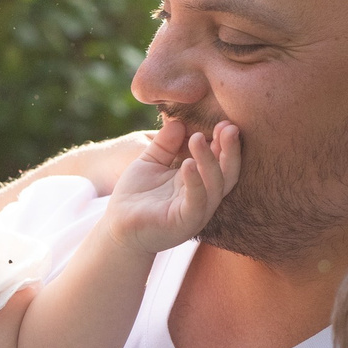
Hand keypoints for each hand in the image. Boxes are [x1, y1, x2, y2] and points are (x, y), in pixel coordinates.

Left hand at [97, 114, 241, 255]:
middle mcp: (203, 198)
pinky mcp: (182, 223)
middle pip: (228, 173)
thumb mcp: (151, 162)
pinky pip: (195, 203)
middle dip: (230, 150)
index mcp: (199, 183)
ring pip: (215, 187)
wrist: (117, 226)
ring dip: (209, 161)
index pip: (222, 161)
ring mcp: (195, 212)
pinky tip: (188, 164)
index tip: (224, 121)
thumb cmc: (135, 196)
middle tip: (228, 126)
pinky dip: (195, 183)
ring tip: (198, 139)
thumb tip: (178, 122)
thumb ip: (165, 144)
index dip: (225, 142)